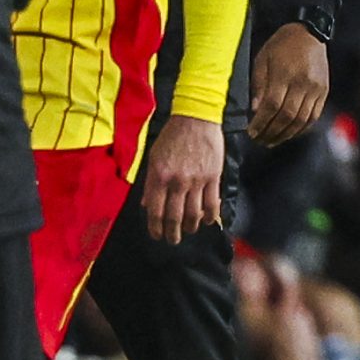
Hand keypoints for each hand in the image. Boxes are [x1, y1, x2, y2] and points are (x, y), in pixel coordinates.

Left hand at [141, 115, 225, 242]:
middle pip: (174, 217)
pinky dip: (210, 216)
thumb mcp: (154, 157)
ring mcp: (196, 180)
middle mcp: (177, 182)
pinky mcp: (213, 177)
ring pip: (194, 214)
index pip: (156, 211)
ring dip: (191, 227)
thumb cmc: (172, 136)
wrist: (195, 119)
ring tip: (189, 231)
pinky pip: (212, 204)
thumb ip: (150, 183)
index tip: (157, 236)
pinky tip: (208, 221)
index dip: (156, 228)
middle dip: (172, 233)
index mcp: (159, 177)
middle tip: (173, 240)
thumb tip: (147, 205)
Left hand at [249, 22, 330, 145]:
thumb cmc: (282, 45)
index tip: (252, 132)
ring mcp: (316, 88)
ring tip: (273, 140)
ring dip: (286, 134)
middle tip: (260, 140)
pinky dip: (301, 128)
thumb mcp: (262, 59)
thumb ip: (259, 85)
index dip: (261, 122)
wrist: (309, 33)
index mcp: (285, 73)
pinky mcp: (323, 92)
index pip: (272, 105)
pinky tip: (290, 133)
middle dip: (271, 132)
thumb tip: (255, 110)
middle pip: (287, 116)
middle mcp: (303, 83)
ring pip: (301, 120)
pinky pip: (314, 116)